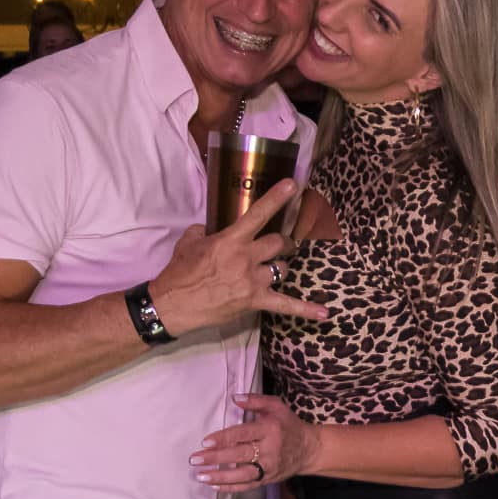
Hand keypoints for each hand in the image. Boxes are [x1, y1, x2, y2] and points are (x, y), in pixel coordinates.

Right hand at [150, 180, 328, 335]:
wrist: (173, 304)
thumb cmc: (179, 272)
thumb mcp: (188, 243)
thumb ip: (203, 231)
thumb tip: (209, 229)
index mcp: (230, 240)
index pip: (258, 214)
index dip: (276, 198)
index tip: (293, 185)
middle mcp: (246, 258)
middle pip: (278, 243)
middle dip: (283, 242)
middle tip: (281, 244)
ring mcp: (253, 280)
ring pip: (282, 268)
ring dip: (279, 267)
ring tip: (273, 269)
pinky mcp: (255, 301)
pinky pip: (285, 305)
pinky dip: (305, 309)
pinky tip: (324, 313)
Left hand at [189, 393, 321, 493]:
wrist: (310, 449)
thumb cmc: (289, 426)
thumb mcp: (277, 407)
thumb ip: (256, 401)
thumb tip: (235, 398)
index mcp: (270, 430)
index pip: (243, 434)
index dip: (223, 438)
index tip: (205, 442)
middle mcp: (270, 450)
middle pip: (239, 455)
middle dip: (215, 458)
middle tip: (195, 459)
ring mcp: (269, 467)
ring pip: (242, 474)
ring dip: (220, 476)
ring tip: (201, 476)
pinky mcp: (268, 479)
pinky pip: (248, 485)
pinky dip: (231, 487)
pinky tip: (214, 486)